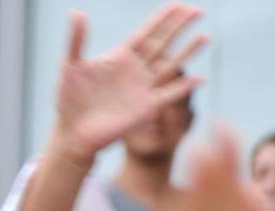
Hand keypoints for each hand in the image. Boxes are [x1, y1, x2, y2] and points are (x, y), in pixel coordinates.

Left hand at [53, 3, 205, 163]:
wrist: (73, 132)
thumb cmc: (69, 100)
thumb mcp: (70, 66)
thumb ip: (76, 40)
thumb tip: (76, 12)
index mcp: (119, 57)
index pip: (145, 33)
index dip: (161, 18)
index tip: (178, 4)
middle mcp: (134, 70)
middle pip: (162, 43)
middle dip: (179, 27)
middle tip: (197, 10)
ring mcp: (142, 88)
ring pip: (170, 65)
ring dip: (187, 52)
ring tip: (205, 36)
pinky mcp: (146, 107)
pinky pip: (169, 94)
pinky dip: (184, 87)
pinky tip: (200, 78)